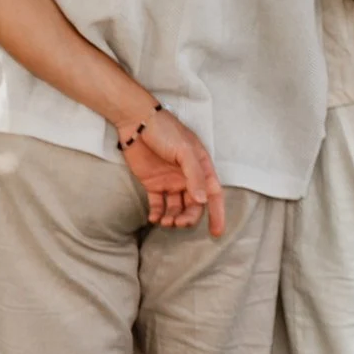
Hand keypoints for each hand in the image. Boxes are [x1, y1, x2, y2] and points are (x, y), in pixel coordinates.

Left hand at [117, 108, 227, 235]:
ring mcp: (170, 181)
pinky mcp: (152, 183)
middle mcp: (187, 177)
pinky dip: (157, 214)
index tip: (216, 232)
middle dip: (189, 218)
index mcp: (201, 168)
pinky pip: (158, 204)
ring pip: (176, 208)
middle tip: (179, 223)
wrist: (136, 121)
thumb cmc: (165, 130)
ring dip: (173, 218)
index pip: (213, 194)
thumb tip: (203, 200)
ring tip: (165, 222)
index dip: (217, 213)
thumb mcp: (185, 150)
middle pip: (194, 205)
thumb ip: (195, 175)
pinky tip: (154, 219)